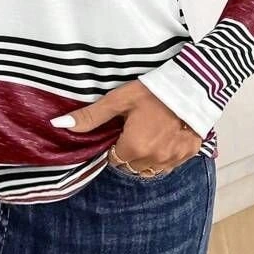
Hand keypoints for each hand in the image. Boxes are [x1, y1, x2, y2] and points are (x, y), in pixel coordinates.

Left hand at [50, 79, 202, 173]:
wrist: (194, 84)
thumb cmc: (153, 90)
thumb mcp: (118, 100)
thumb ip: (90, 116)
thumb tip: (58, 125)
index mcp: (134, 147)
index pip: (114, 159)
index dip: (114, 144)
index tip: (121, 128)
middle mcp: (154, 159)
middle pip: (131, 165)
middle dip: (128, 151)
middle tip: (134, 128)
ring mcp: (173, 158)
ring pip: (150, 169)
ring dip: (146, 156)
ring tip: (149, 132)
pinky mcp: (189, 153)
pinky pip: (169, 164)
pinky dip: (164, 155)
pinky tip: (165, 135)